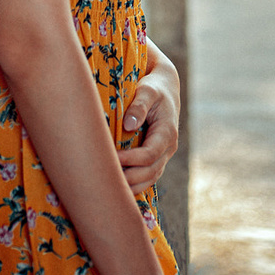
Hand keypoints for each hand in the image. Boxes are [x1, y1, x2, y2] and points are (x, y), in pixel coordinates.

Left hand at [118, 48, 179, 193]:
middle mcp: (168, 147)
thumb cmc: (153, 87)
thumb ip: (139, 105)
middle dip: (129, 178)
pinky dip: (134, 184)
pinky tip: (117, 186)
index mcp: (167, 132)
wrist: (163, 88)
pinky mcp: (156, 157)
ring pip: (150, 178)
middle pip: (151, 171)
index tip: (112, 158)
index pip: (150, 154)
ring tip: (109, 187)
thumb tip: (128, 125)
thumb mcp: (147, 90)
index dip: (131, 160)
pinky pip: (147, 176)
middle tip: (106, 178)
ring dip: (132, 186)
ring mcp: (163, 154)